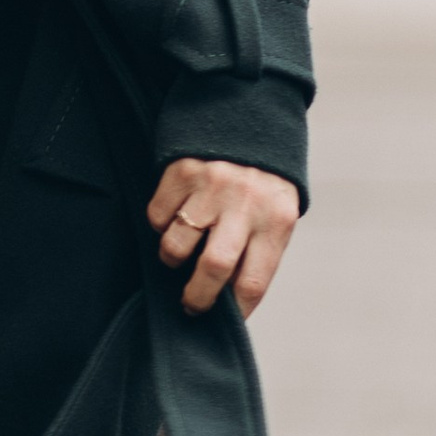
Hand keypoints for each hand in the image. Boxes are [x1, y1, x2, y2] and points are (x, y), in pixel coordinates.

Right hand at [148, 157, 297, 318]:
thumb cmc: (265, 179)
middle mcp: (244, 204)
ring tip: (182, 251)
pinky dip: (161, 224)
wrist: (250, 112)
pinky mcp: (182, 171)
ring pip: (176, 246)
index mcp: (276, 220)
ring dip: (173, 258)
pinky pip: (157, 217)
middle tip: (190, 305)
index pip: (253, 283)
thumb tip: (227, 300)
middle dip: (197, 298)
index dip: (236, 313)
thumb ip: (258, 250)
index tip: (224, 323)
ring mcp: (211, 187)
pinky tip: (177, 213)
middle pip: (213, 269)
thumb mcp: (278, 211)